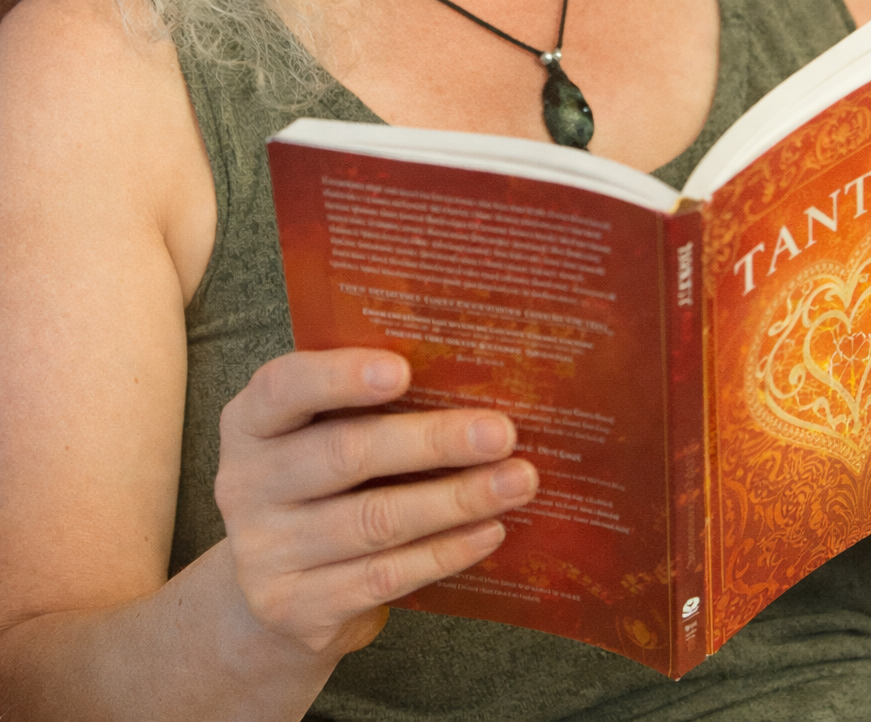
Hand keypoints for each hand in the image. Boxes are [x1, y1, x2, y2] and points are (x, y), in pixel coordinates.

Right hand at [214, 348, 538, 655]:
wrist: (277, 588)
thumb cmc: (318, 481)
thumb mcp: (318, 431)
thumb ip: (363, 402)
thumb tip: (467, 374)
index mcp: (251, 422)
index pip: (284, 387)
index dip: (340, 377)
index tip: (403, 370)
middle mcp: (244, 484)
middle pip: (346, 455)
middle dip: (432, 442)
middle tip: (501, 432)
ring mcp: (264, 553)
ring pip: (375, 521)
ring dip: (456, 500)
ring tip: (517, 482)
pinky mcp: (295, 608)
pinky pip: (384, 577)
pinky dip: (444, 552)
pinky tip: (488, 531)